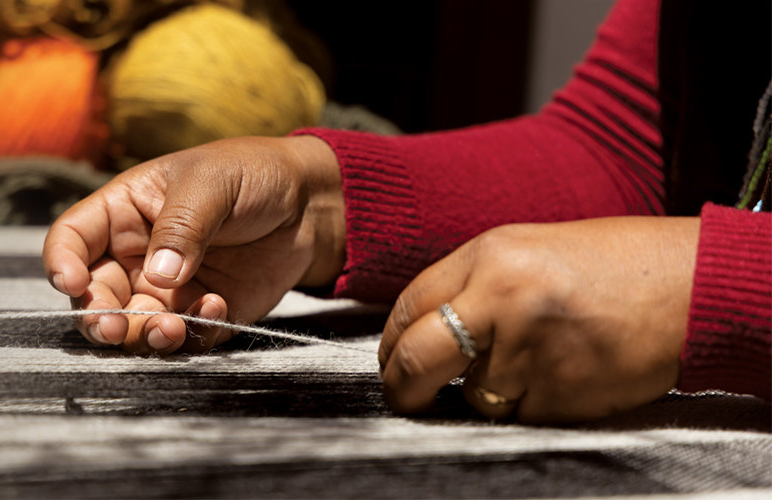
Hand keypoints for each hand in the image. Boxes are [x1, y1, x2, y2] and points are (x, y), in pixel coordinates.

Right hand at [42, 136, 344, 354]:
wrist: (309, 204)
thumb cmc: (250, 174)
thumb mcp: (211, 183)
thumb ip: (182, 226)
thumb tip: (158, 274)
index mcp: (121, 211)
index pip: (71, 239)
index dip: (61, 263)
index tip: (73, 284)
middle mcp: (133, 255)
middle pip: (93, 296)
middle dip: (99, 317)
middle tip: (115, 329)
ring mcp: (165, 290)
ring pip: (132, 326)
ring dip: (143, 335)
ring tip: (171, 328)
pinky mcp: (199, 314)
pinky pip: (182, 337)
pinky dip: (193, 334)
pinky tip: (217, 307)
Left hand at [379, 217, 699, 422]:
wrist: (692, 285)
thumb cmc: (612, 266)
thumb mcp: (528, 250)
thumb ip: (472, 284)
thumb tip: (419, 330)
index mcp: (487, 256)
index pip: (408, 308)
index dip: (390, 343)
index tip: (391, 361)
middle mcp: (500, 301)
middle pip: (417, 359)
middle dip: (402, 387)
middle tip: (406, 397)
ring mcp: (529, 350)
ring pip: (475, 395)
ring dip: (492, 392)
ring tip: (540, 358)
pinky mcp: (560, 393)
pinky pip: (522, 414)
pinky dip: (535, 404)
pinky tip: (568, 371)